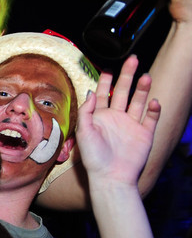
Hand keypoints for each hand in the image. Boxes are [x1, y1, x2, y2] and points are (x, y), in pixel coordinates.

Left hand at [75, 55, 158, 185]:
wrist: (111, 178)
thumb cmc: (94, 158)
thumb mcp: (84, 132)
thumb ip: (87, 111)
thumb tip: (91, 91)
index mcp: (100, 117)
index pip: (103, 94)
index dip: (105, 80)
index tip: (108, 67)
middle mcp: (116, 118)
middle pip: (123, 92)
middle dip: (127, 76)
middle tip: (133, 59)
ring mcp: (132, 125)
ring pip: (139, 101)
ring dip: (142, 89)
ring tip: (145, 76)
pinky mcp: (145, 134)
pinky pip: (151, 118)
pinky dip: (154, 109)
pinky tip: (153, 101)